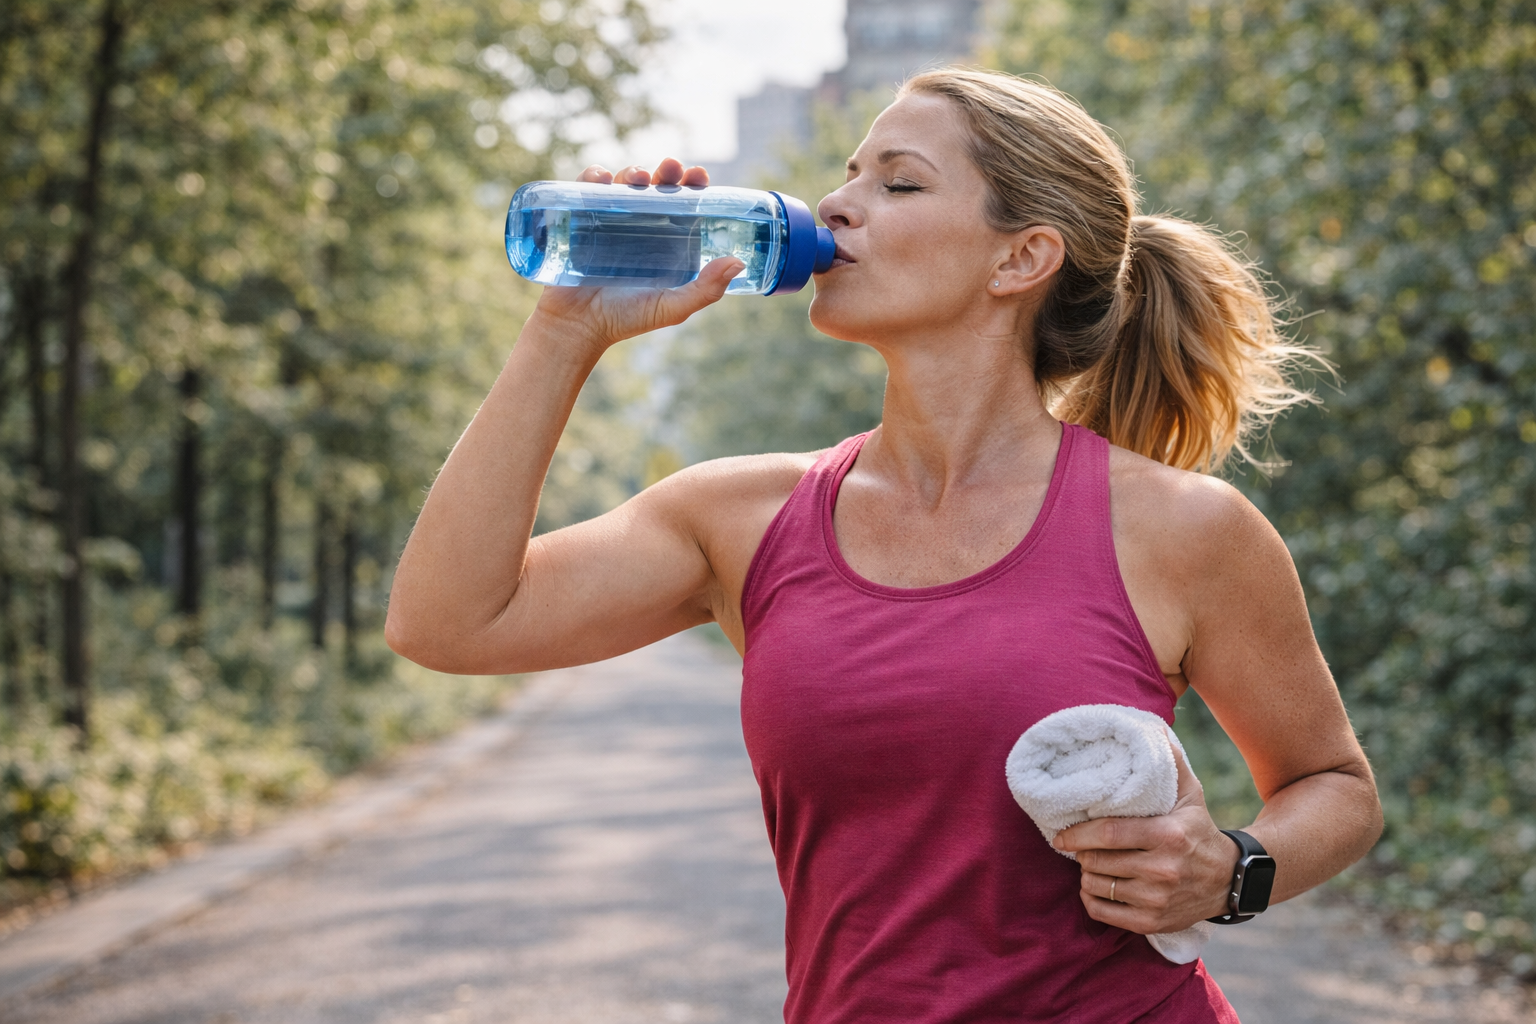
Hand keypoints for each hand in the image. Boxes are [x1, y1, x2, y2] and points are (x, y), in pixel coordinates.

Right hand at [526, 158, 741, 362]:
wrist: (579, 328)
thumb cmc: (628, 319)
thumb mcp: (673, 307)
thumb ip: (706, 290)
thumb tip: (738, 262)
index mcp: (667, 241)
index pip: (683, 204)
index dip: (692, 185)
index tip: (698, 175)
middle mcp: (640, 226)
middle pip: (656, 188)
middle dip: (665, 172)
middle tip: (671, 167)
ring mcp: (609, 221)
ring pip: (623, 184)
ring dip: (632, 172)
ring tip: (638, 178)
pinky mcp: (579, 220)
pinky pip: (585, 190)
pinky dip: (593, 178)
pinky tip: (601, 179)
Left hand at [1053, 738, 1239, 933]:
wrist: (1230, 880)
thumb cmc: (1199, 830)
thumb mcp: (1190, 794)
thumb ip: (1170, 761)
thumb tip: (1152, 727)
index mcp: (1168, 835)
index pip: (1109, 834)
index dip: (1078, 834)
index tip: (1060, 834)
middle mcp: (1163, 870)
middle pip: (1098, 860)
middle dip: (1082, 852)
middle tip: (1081, 845)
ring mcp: (1157, 899)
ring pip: (1096, 886)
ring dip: (1086, 874)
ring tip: (1092, 863)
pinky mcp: (1152, 922)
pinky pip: (1103, 913)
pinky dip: (1091, 899)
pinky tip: (1097, 886)